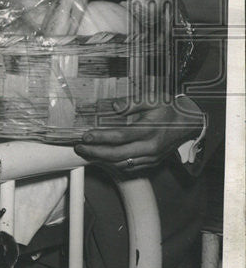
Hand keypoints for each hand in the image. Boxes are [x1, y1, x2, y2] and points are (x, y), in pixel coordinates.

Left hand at [74, 97, 203, 171]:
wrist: (189, 124)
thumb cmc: (169, 109)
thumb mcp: (153, 99)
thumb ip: (132, 103)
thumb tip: (114, 106)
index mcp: (149, 130)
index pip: (120, 136)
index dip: (101, 137)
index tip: (85, 136)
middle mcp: (150, 147)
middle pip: (117, 154)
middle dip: (95, 152)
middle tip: (79, 147)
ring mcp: (151, 157)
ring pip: (122, 164)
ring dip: (101, 160)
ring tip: (86, 152)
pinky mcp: (152, 162)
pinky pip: (129, 167)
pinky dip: (113, 164)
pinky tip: (101, 157)